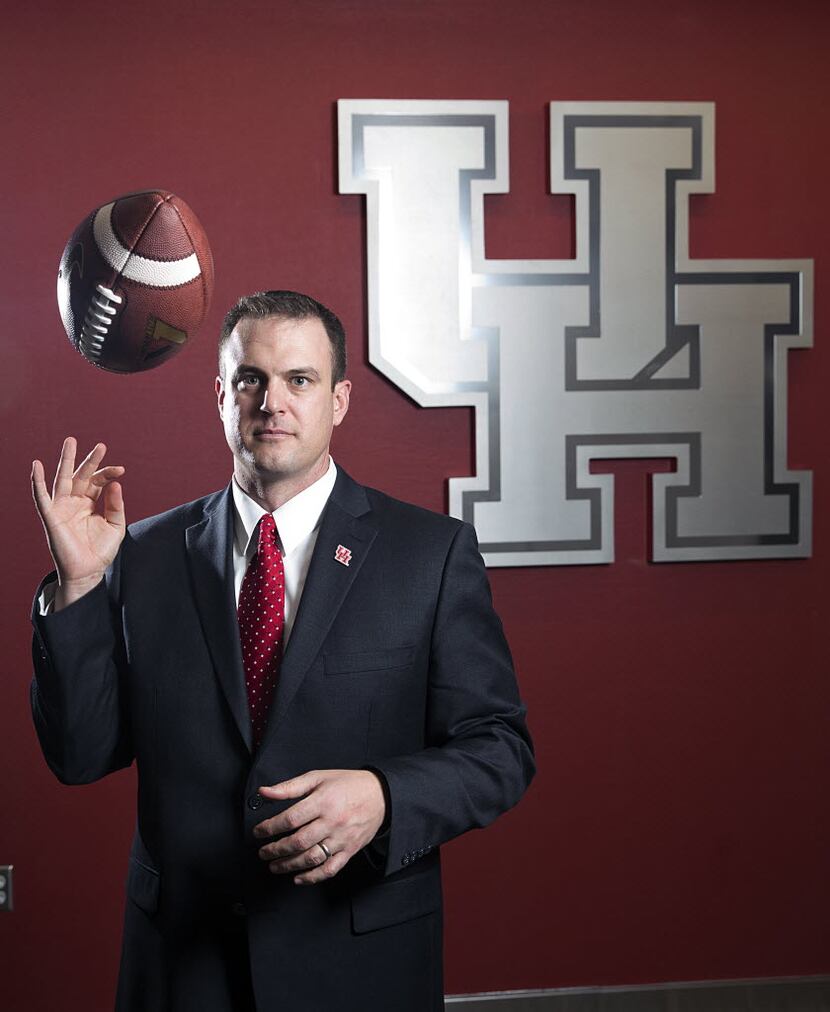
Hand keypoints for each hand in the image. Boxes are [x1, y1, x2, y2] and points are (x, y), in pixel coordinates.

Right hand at [31, 437, 125, 609]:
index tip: (121, 469)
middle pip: (81, 475)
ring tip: (70, 441)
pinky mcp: (51, 517)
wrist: (88, 572)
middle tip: (101, 445)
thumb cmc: (100, 551)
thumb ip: (115, 505)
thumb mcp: (115, 526)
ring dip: (65, 460)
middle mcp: (74, 502)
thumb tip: (115, 484)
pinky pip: (41, 497)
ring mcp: (61, 508)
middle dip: (89, 460)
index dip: (108, 473)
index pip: (98, 481)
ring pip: (62, 479)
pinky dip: (37, 482)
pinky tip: (37, 466)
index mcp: (89, 503)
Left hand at [253, 770, 385, 884]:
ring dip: (289, 865)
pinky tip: (298, 878)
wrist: (380, 795)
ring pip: (312, 858)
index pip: (290, 819)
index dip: (270, 828)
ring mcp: (342, 838)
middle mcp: (332, 821)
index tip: (258, 832)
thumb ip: (289, 787)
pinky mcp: (349, 850)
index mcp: (323, 801)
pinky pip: (330, 869)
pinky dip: (312, 877)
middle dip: (275, 850)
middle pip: (298, 842)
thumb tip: (264, 792)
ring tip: (274, 866)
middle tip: (263, 852)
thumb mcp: (318, 777)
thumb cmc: (347, 784)